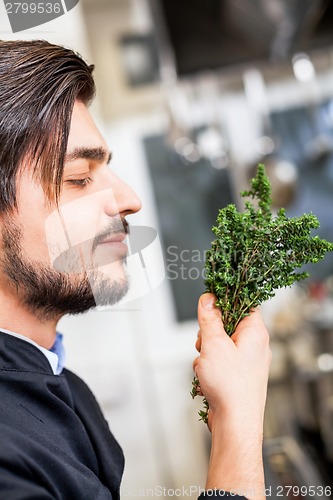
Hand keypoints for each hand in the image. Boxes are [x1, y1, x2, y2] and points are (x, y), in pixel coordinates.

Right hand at [193, 293, 270, 497]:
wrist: (235, 423)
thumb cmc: (231, 386)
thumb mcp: (214, 343)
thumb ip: (209, 318)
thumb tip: (208, 299)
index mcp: (255, 332)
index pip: (244, 303)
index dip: (225, 301)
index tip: (209, 305)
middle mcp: (255, 345)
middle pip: (228, 323)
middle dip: (209, 332)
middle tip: (204, 342)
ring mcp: (248, 361)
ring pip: (220, 343)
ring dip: (206, 351)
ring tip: (205, 365)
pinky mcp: (239, 375)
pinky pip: (220, 361)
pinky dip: (209, 366)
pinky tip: (206, 378)